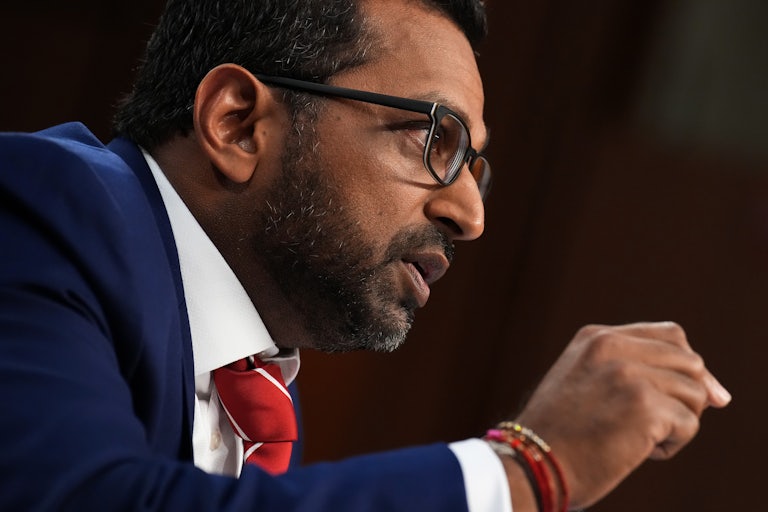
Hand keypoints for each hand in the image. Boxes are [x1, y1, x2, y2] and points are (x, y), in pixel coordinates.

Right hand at [513, 322, 730, 508]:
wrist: (531, 461)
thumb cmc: (561, 433)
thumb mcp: (586, 382)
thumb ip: (634, 370)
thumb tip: (718, 393)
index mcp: (597, 337)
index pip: (670, 335)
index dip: (688, 365)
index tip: (700, 394)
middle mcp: (613, 347)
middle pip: (690, 362)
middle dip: (688, 396)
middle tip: (662, 425)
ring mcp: (628, 373)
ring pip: (695, 393)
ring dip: (678, 422)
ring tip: (642, 438)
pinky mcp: (644, 405)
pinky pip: (689, 425)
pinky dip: (672, 446)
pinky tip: (640, 452)